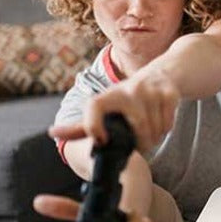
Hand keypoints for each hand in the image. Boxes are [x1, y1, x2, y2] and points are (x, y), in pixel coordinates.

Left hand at [50, 70, 179, 151]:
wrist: (160, 74)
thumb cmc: (127, 98)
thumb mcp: (104, 108)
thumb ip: (80, 126)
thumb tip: (52, 133)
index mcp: (108, 95)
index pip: (94, 106)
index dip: (93, 125)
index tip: (101, 141)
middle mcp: (129, 90)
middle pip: (136, 128)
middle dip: (141, 143)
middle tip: (140, 147)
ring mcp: (150, 90)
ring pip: (155, 129)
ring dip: (154, 139)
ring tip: (151, 136)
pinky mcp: (169, 93)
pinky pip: (168, 124)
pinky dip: (165, 130)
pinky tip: (161, 125)